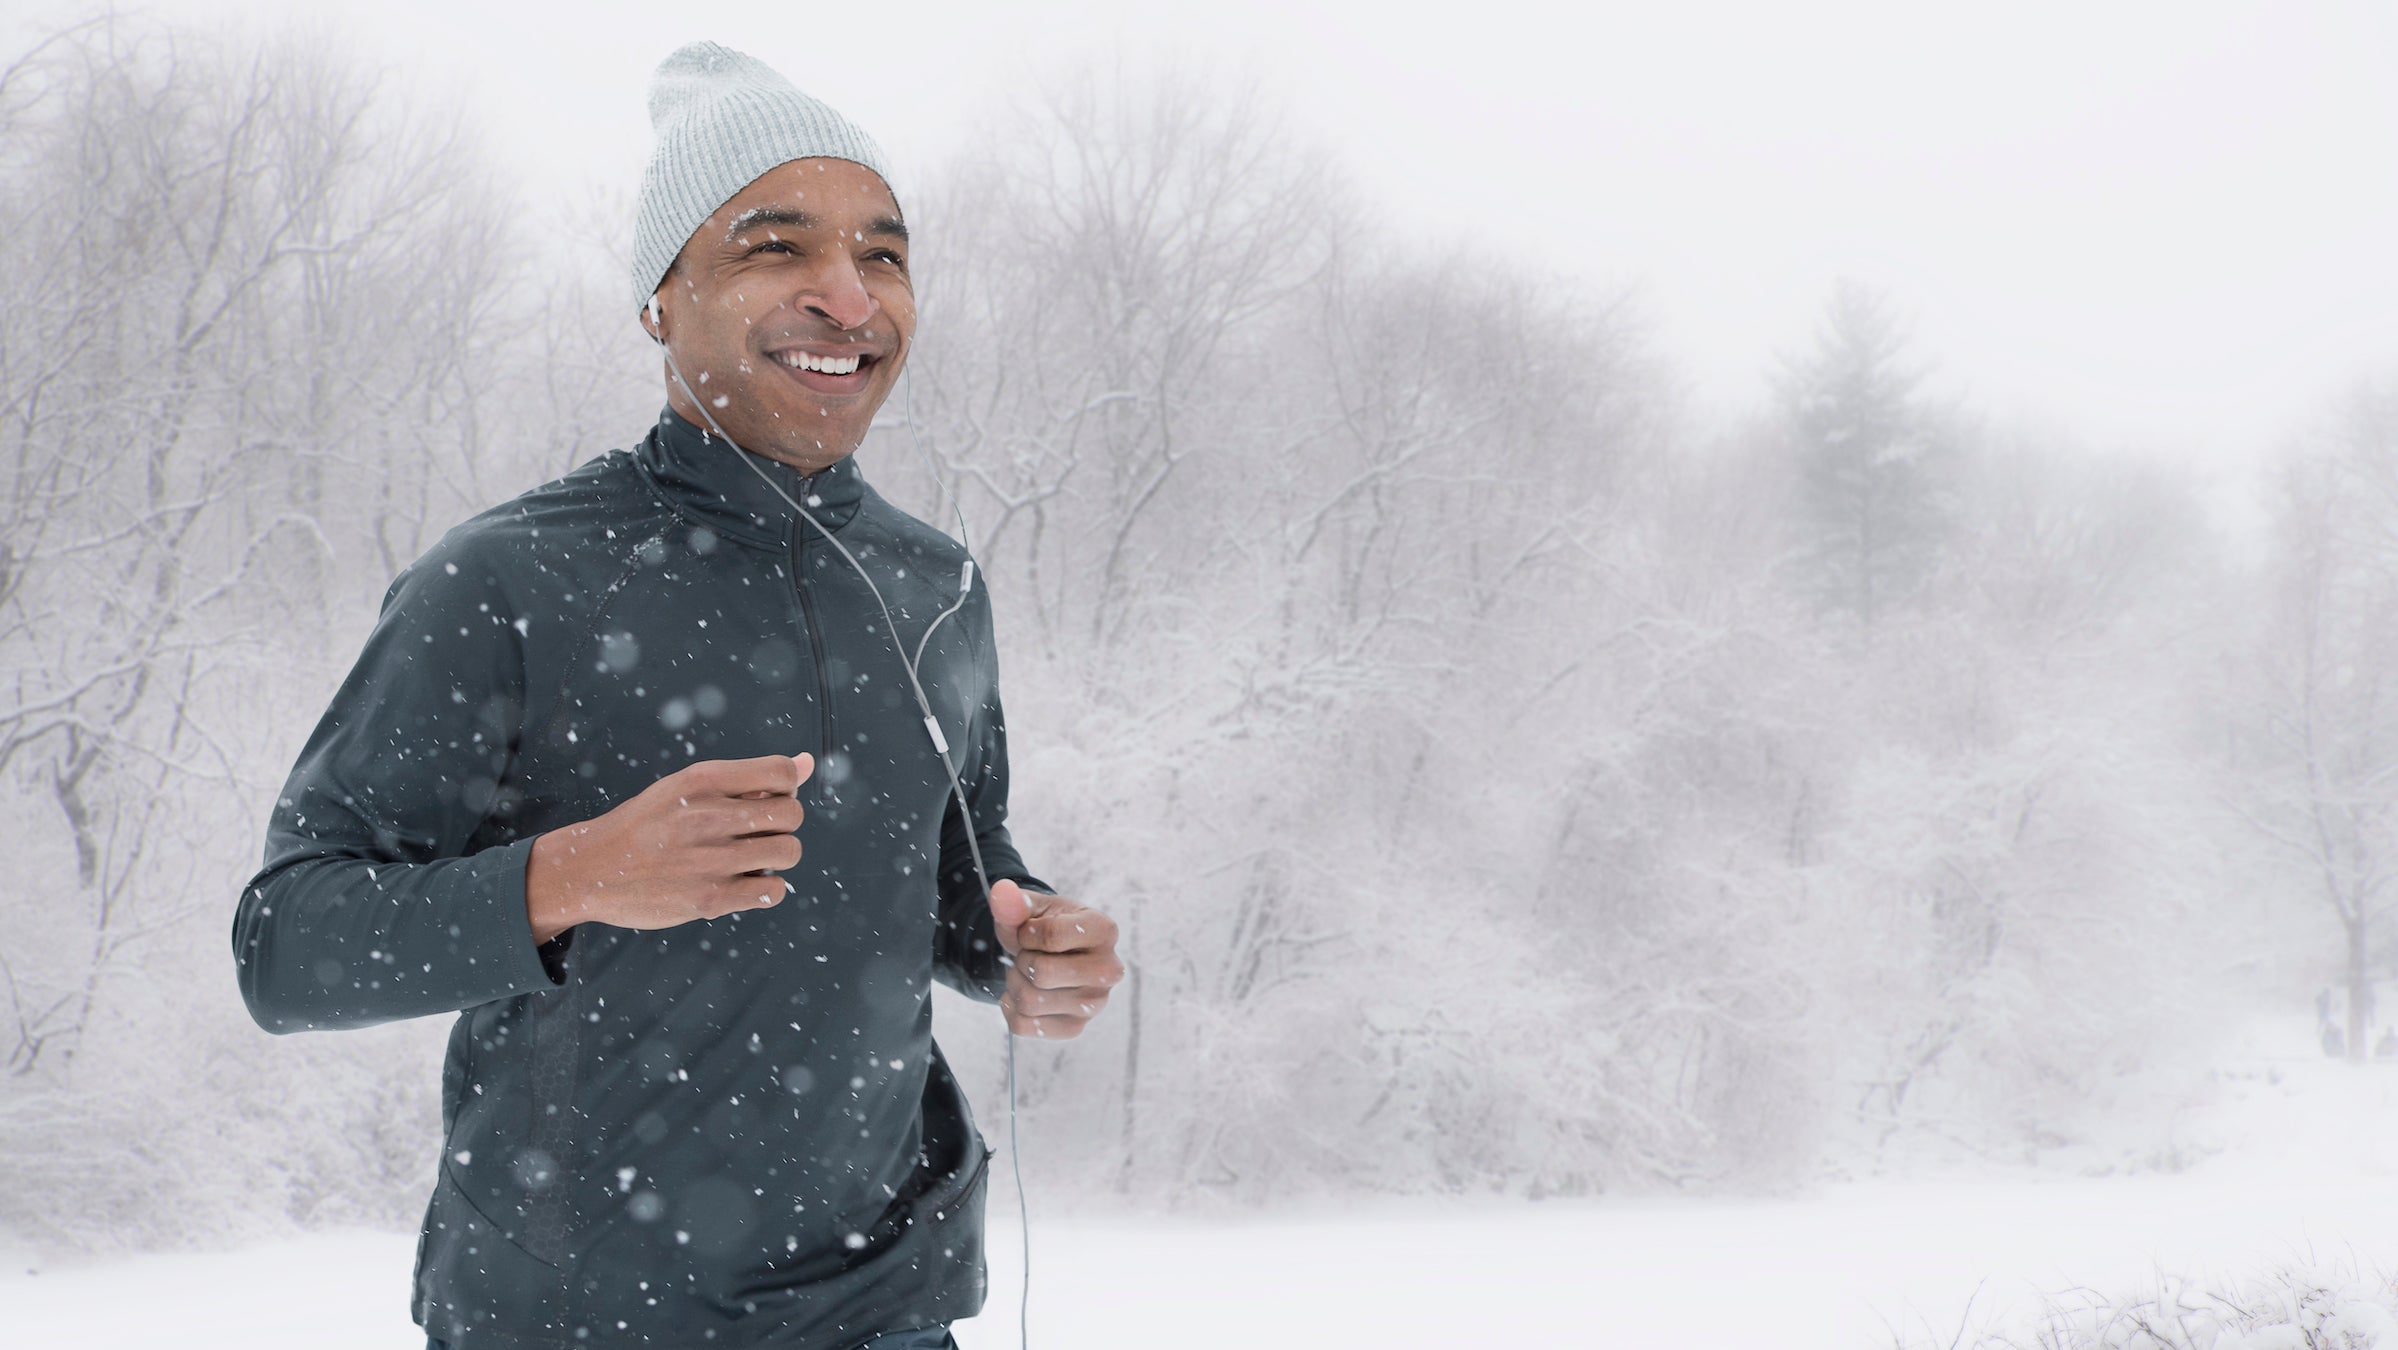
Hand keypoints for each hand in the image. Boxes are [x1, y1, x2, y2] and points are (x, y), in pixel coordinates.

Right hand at [525, 754, 811, 942]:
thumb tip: (809, 763)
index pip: (783, 773)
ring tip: (747, 860)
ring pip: (789, 853)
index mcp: (703, 780)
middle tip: (753, 835)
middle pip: (793, 815)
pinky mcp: (710, 899)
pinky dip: (766, 889)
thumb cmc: (649, 824)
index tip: (761, 802)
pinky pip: (774, 891)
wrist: (590, 868)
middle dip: (781, 825)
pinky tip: (741, 883)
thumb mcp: (690, 787)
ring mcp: (710, 860)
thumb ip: (751, 778)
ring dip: (776, 859)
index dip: (785, 789)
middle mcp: (709, 816)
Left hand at [988, 879, 1122, 1038]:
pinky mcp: (1075, 1028)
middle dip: (1021, 960)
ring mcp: (1095, 1004)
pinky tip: (1022, 993)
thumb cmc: (1044, 927)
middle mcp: (1109, 970)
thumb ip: (1015, 901)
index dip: (1026, 933)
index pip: (1052, 936)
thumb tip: (1001, 892)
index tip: (1030, 931)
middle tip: (1028, 955)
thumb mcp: (1031, 908)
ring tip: (1026, 972)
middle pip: (1043, 974)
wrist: (1048, 954)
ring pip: (1031, 1002)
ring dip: (1014, 983)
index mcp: (1105, 930)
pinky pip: (1024, 1026)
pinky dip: (1010, 1007)